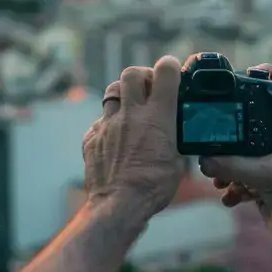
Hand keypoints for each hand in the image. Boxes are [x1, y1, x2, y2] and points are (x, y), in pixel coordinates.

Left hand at [83, 57, 183, 217]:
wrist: (119, 205)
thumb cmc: (154, 187)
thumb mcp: (178, 163)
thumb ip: (176, 142)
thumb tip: (179, 139)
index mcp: (158, 117)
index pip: (165, 72)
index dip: (169, 66)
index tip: (172, 71)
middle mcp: (131, 114)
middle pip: (131, 73)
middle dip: (141, 76)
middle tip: (148, 89)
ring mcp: (108, 124)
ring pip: (112, 92)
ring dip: (123, 95)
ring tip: (130, 108)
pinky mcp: (92, 137)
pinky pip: (99, 121)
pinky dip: (108, 124)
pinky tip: (115, 138)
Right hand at [198, 64, 271, 245]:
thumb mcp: (267, 176)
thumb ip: (234, 167)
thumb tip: (204, 161)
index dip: (269, 72)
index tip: (247, 72)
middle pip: (254, 116)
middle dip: (232, 125)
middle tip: (213, 128)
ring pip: (243, 149)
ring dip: (227, 162)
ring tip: (218, 177)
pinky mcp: (265, 182)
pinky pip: (240, 175)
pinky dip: (232, 185)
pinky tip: (230, 198)